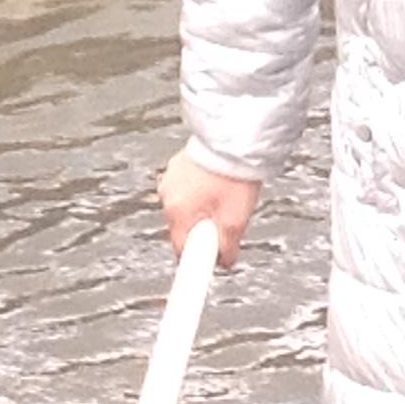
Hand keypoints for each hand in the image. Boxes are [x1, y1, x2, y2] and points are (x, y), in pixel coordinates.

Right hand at [158, 150, 261, 267]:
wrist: (235, 140)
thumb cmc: (234, 176)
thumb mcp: (237, 218)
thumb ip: (227, 246)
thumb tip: (224, 262)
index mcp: (178, 212)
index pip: (181, 249)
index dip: (196, 258)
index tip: (205, 263)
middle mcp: (167, 195)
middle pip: (183, 228)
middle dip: (203, 230)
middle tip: (227, 221)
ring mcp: (170, 179)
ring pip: (185, 207)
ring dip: (202, 209)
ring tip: (226, 198)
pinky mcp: (177, 167)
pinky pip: (186, 189)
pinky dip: (200, 192)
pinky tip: (218, 185)